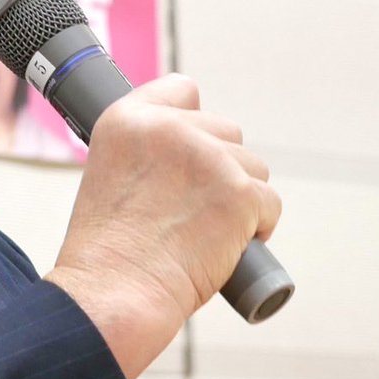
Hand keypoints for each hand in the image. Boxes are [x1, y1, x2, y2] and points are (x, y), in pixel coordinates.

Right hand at [44, 73, 280, 378]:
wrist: (116, 289)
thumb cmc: (109, 248)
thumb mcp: (110, 172)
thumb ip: (148, 148)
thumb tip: (197, 146)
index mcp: (127, 118)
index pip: (182, 89)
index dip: (192, 124)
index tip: (187, 154)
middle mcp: (167, 127)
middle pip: (226, 131)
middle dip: (221, 168)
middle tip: (192, 209)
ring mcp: (207, 157)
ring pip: (253, 167)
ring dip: (240, 199)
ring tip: (204, 232)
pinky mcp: (239, 192)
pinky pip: (269, 203)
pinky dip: (256, 229)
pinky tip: (225, 247)